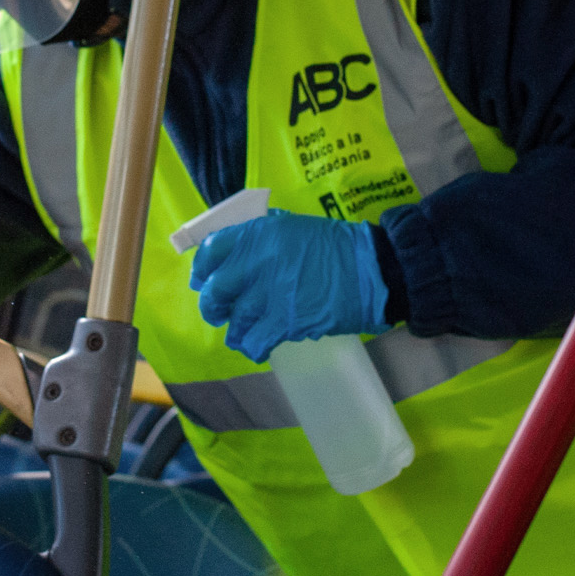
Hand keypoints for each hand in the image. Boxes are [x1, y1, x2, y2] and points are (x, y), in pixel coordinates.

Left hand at [189, 211, 386, 362]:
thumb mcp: (293, 227)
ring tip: (245, 334)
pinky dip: (254, 347)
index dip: (202, 269)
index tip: (203, 280)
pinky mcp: (285, 321)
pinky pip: (255, 341)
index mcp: (258, 234)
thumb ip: (262, 238)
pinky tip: (260, 347)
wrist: (371, 270)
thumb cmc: (336, 247)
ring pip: (235, 320)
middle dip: (213, 306)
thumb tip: (237, 255)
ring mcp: (270, 294)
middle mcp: (257, 262)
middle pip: (216, 290)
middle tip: (220, 312)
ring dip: (237, 330)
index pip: (211, 250)